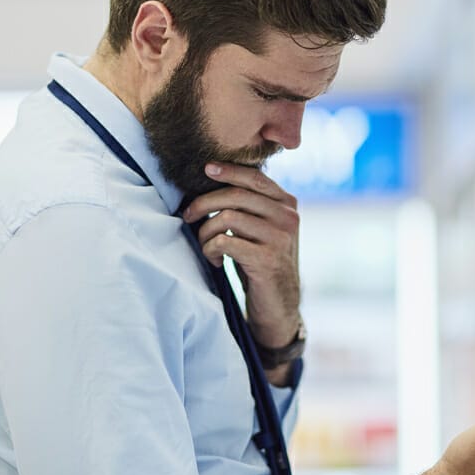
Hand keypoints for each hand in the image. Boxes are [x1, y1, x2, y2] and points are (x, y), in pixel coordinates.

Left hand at [182, 162, 300, 382]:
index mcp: (287, 204)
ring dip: (206, 232)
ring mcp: (280, 238)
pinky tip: (215, 261)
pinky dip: (211, 250)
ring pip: (227, 218)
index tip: (206, 168)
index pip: (254, 177)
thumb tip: (212, 178)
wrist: (278, 305)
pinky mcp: (267, 260)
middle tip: (187, 215)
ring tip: (206, 246)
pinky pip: (225, 242)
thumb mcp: (261, 229)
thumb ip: (249, 206)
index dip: (229, 170)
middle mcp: (288, 217)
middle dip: (204, 203)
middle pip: (236, 195)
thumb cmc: (261, 263)